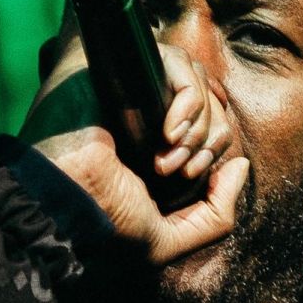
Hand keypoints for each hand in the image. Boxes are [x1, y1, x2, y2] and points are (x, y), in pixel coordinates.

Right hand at [21, 39, 248, 265]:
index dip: (216, 149)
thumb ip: (215, 215)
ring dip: (197, 126)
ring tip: (166, 155)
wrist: (62, 202)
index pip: (213, 126)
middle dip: (208, 143)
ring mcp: (135, 87)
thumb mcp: (167, 240)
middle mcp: (150, 113)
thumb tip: (241, 166)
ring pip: (199, 81)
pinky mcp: (123, 68)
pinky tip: (168, 131)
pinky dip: (188, 99)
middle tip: (176, 170)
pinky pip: (177, 62)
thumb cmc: (104, 223)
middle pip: (214, 103)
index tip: (190, 176)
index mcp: (159, 145)